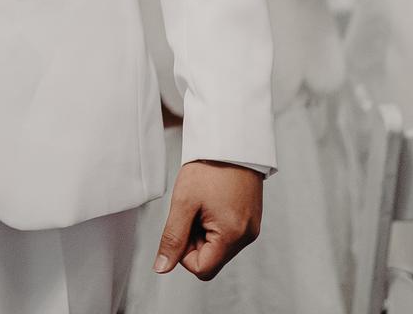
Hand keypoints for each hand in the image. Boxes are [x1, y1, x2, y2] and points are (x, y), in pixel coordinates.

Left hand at [154, 160, 262, 279]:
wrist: (232, 142)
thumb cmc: (209, 169)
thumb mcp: (183, 203)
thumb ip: (173, 238)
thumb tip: (162, 267)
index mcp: (232, 235)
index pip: (202, 269)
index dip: (183, 253)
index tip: (181, 225)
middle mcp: (246, 237)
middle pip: (211, 259)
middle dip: (194, 240)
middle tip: (192, 210)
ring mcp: (251, 228)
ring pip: (218, 247)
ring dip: (203, 231)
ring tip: (203, 203)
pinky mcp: (251, 220)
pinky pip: (228, 235)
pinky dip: (214, 223)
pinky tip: (212, 202)